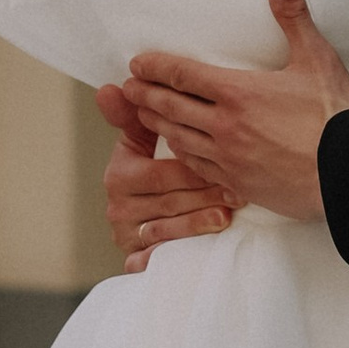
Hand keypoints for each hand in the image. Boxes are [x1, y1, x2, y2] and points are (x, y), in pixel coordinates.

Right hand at [97, 82, 230, 273]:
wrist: (147, 218)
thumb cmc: (155, 170)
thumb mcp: (144, 141)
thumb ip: (136, 115)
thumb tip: (109, 87)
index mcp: (119, 174)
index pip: (161, 172)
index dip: (194, 168)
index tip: (226, 162)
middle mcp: (119, 208)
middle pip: (170, 201)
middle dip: (206, 194)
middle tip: (239, 189)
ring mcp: (130, 236)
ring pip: (170, 230)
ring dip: (202, 221)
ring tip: (231, 211)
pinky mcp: (138, 259)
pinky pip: (163, 257)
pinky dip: (185, 249)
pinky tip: (208, 242)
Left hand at [125, 0, 348, 224]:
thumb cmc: (335, 117)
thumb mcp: (316, 59)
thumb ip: (293, 17)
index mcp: (238, 93)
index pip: (183, 75)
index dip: (155, 68)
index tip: (136, 64)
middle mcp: (225, 126)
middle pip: (172, 107)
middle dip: (146, 95)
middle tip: (128, 89)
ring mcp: (229, 158)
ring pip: (179, 139)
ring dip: (158, 124)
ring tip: (145, 115)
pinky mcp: (238, 184)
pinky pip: (199, 168)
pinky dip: (182, 155)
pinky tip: (178, 150)